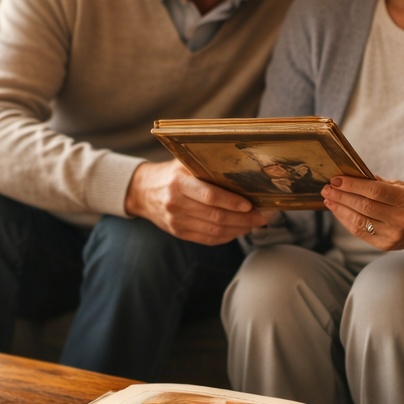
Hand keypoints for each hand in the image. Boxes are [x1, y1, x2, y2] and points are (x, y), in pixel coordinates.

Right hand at [124, 159, 266, 244]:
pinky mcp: (178, 232)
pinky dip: (226, 237)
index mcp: (178, 183)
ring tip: (253, 224)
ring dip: (238, 230)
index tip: (250, 205)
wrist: (143, 191)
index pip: (209, 196)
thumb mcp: (183, 163)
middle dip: (243, 219)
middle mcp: (176, 204)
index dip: (232, 202)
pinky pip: (207, 239)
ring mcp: (176, 221)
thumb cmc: (170, 174)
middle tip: (261, 217)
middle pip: (215, 217)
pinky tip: (237, 231)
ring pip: (214, 231)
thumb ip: (205, 166)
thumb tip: (240, 170)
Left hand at [321, 175, 403, 256]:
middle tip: (327, 188)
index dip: (353, 185)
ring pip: (359, 221)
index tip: (336, 179)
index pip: (375, 191)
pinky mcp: (385, 245)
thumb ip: (381, 184)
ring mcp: (393, 234)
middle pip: (364, 206)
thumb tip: (355, 176)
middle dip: (342, 196)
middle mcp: (401, 218)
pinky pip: (360, 232)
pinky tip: (338, 211)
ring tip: (328, 199)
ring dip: (340, 209)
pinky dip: (346, 221)